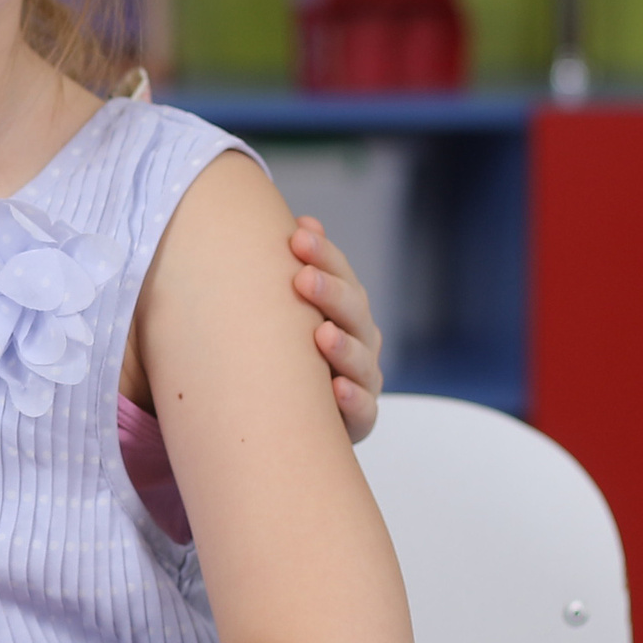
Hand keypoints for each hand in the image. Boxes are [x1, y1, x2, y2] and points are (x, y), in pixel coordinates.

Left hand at [291, 215, 382, 443]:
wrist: (285, 415)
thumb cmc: (279, 350)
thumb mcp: (283, 310)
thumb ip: (291, 270)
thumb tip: (301, 222)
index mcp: (343, 310)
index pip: (341, 276)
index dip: (325, 255)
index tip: (298, 235)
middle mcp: (359, 340)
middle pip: (354, 312)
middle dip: (332, 292)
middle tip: (303, 278)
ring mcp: (362, 380)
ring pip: (362, 360)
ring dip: (343, 346)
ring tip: (321, 334)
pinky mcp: (357, 421)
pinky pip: (363, 412)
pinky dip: (352, 400)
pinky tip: (335, 389)